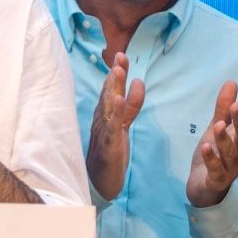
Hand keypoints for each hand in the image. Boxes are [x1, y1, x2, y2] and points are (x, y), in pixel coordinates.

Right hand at [87, 53, 144, 199]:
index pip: (112, 90)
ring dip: (113, 89)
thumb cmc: (110, 151)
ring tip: (118, 72)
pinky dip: (115, 115)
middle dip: (115, 75)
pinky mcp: (108, 147)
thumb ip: (131, 105)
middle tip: (120, 56)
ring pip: (108, 108)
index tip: (121, 56)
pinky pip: (112, 129)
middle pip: (109, 94)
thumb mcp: (123, 124)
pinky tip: (119, 102)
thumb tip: (138, 81)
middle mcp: (102, 120)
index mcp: (105, 114)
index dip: (116, 73)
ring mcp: (104, 133)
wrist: (99, 182)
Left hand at [185, 82, 237, 207]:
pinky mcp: (217, 180)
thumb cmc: (213, 155)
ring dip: (225, 139)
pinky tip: (205, 147)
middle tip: (237, 105)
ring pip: (231, 153)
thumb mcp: (216, 129)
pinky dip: (211, 159)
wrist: (202, 188)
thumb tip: (232, 82)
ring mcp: (230, 168)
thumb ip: (223, 108)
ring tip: (218, 125)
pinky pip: (217, 170)